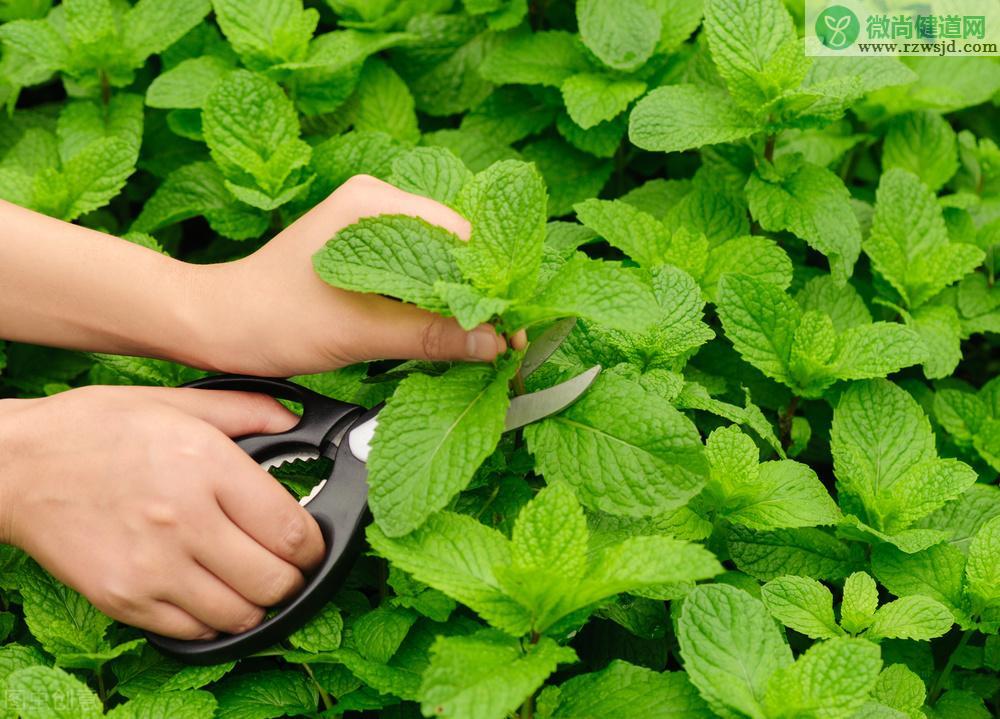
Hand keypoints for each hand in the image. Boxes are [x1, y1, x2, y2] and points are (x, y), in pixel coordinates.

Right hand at [0, 386, 323, 639]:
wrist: (17, 467)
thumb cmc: (94, 430)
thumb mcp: (175, 402)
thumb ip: (246, 410)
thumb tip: (296, 420)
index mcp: (206, 468)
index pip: (292, 531)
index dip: (316, 546)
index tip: (314, 545)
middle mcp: (184, 523)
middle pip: (274, 581)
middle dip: (294, 579)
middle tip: (288, 566)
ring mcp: (152, 568)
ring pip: (240, 615)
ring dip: (258, 605)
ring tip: (251, 582)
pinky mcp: (124, 600)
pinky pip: (193, 631)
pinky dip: (215, 621)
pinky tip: (211, 594)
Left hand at [187, 175, 523, 375]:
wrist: (215, 324)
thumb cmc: (271, 318)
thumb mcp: (358, 331)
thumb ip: (430, 335)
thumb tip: (492, 344)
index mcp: (373, 202)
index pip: (459, 236)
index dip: (491, 283)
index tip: (513, 323)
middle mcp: (375, 202)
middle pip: (453, 247)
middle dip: (479, 293)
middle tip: (505, 337)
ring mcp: (368, 225)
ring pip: (436, 262)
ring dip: (457, 301)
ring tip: (482, 339)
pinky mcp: (362, 251)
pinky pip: (414, 273)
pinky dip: (433, 302)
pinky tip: (447, 330)